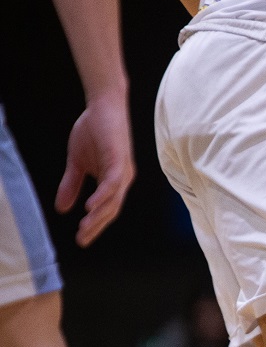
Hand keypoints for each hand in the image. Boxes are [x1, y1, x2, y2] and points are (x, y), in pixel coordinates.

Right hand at [54, 90, 133, 246]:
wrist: (102, 107)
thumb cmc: (94, 132)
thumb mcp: (78, 163)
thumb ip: (72, 184)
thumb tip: (62, 209)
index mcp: (114, 180)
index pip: (107, 209)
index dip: (96, 225)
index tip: (82, 240)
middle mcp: (122, 178)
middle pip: (112, 209)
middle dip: (97, 226)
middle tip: (82, 240)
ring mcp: (122, 168)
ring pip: (114, 199)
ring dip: (99, 216)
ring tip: (84, 228)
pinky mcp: (119, 157)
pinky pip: (113, 181)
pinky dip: (102, 195)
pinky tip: (90, 206)